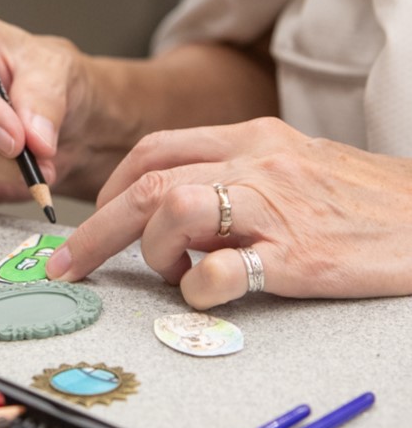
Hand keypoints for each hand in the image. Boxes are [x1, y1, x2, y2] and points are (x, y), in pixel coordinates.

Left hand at [47, 117, 411, 307]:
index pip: (156, 148)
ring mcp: (276, 206)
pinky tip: (207, 290)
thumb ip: (230, 172)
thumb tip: (169, 206)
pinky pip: (222, 269)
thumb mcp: (289, 161)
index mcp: (250, 137)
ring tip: (171, 272)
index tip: (96, 216)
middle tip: (72, 262)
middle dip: (96, 227)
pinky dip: (197, 286)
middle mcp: (256, 161)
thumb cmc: (356, 195)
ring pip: (173, 210)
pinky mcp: (298, 255)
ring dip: (151, 251)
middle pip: (148, 181)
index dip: (111, 185)